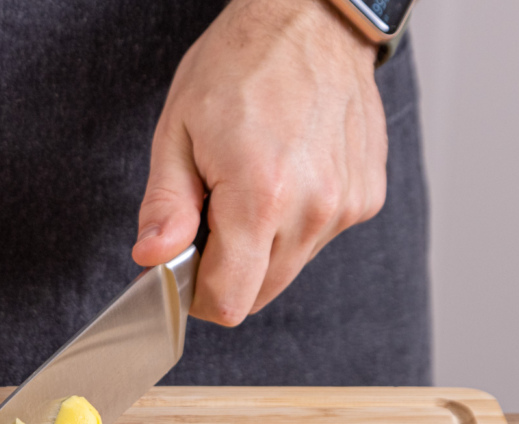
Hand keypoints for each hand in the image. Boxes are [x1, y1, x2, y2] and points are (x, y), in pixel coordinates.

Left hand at [132, 0, 386, 324]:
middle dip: (227, 271)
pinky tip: (286, 174)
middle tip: (212, 215)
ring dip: (262, 247)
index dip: (197, 296)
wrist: (309, 20)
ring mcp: (346, 204)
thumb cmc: (239, 66)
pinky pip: (318, 238)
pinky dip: (294, 223)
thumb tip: (152, 259)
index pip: (228, 300)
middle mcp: (313, 208)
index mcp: (260, 196)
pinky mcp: (365, 197)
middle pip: (259, 293)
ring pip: (289, 268)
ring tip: (250, 184)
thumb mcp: (177, 132)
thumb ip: (166, 206)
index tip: (185, 268)